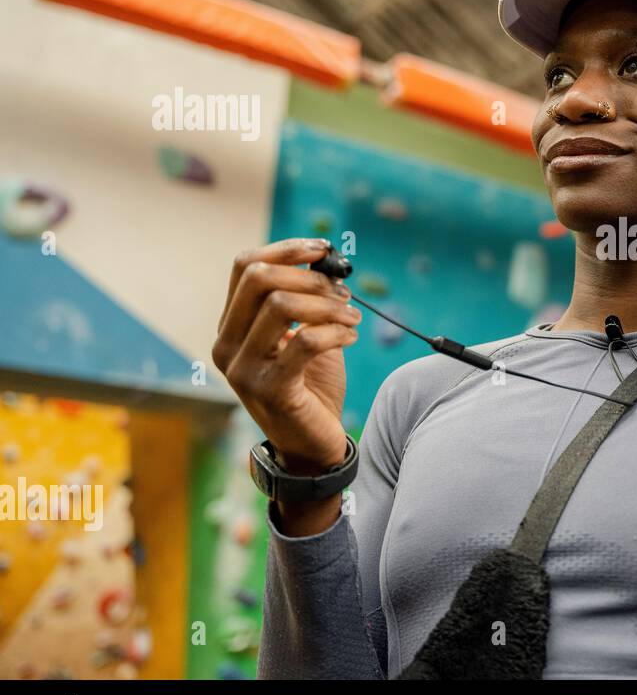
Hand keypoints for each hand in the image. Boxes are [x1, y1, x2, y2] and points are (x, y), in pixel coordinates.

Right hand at [212, 238, 361, 474]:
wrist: (313, 444)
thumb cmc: (311, 385)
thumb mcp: (307, 332)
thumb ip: (308, 298)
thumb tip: (324, 257)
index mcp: (231, 326)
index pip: (245, 266)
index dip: (286, 250)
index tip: (323, 250)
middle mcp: (227, 345)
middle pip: (259, 279)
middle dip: (310, 278)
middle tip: (343, 293)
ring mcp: (243, 370)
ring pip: (281, 306)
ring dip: (328, 305)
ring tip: (352, 318)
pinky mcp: (270, 389)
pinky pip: (304, 341)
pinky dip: (335, 331)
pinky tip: (351, 337)